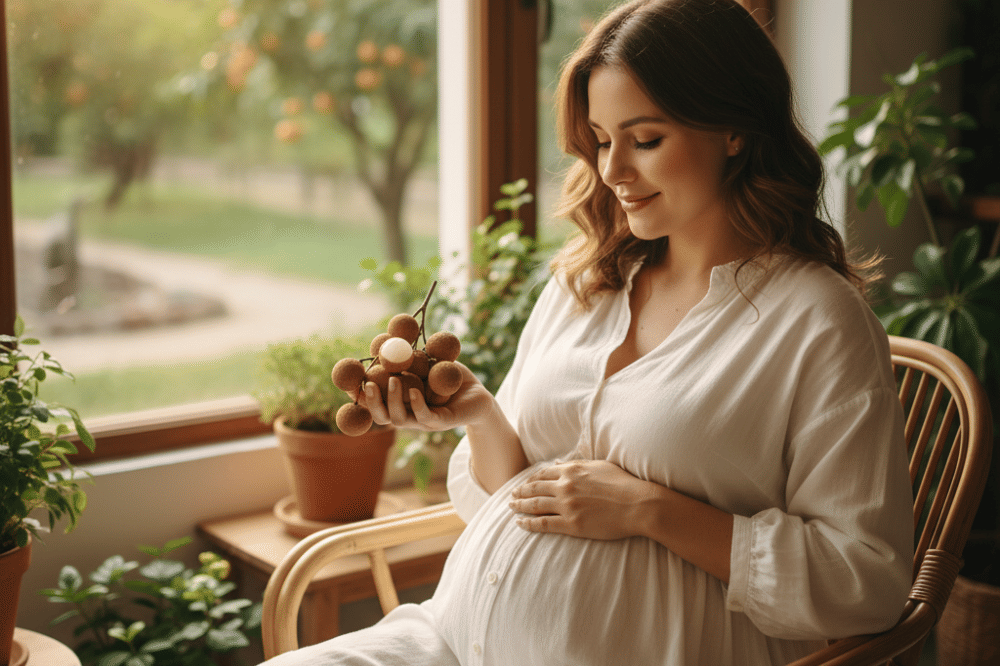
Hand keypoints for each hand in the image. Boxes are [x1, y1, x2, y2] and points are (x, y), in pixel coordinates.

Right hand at [355, 360, 494, 431]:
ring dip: (392, 401)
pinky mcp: (442, 422)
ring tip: (393, 381)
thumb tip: (388, 338)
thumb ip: (409, 356)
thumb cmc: (450, 378)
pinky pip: (425, 417)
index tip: (349, 383)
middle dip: (371, 402)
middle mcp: (408, 415)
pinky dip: (417, 405)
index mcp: (401, 402)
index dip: (359, 396)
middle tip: (367, 384)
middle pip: (381, 416)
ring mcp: (423, 422)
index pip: (374, 403)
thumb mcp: (427, 363)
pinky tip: (414, 391)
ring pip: (399, 419)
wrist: (479, 394)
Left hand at [508, 460, 655, 539]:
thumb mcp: (599, 466)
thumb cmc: (623, 484)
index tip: (524, 484)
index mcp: (572, 470)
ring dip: (520, 506)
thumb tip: (559, 464)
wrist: (638, 504)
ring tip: (511, 508)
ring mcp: (567, 505)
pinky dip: (528, 523)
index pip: (543, 474)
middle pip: (534, 488)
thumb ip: (576, 465)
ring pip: (535, 505)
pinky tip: (520, 523)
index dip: (530, 480)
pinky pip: (543, 524)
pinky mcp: (571, 524)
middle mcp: (565, 486)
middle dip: (520, 492)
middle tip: (511, 496)